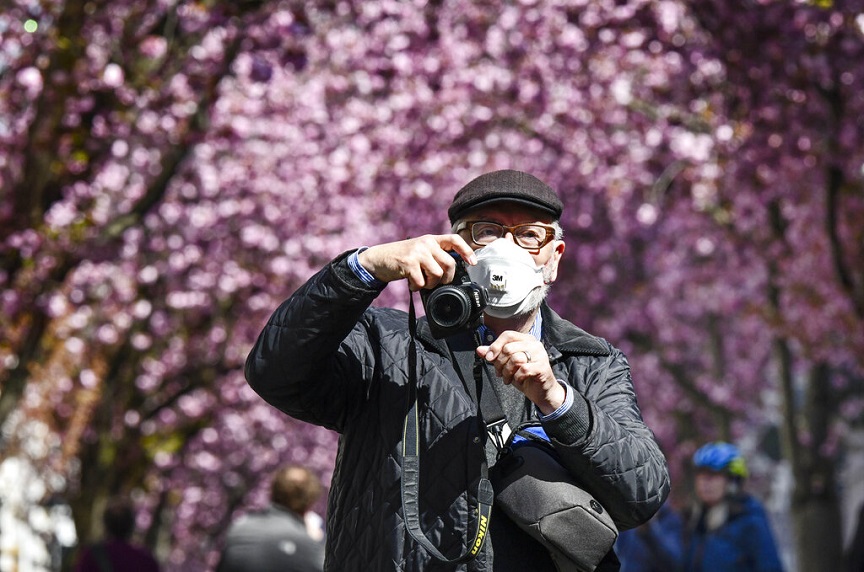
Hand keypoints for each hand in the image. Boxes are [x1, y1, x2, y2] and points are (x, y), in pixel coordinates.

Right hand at [357, 234, 476, 289]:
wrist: (379, 259)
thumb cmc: (402, 258)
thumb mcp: (420, 251)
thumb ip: (434, 256)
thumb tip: (451, 273)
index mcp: (431, 239)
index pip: (454, 240)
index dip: (466, 251)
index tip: (473, 263)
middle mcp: (426, 243)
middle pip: (450, 263)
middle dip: (446, 278)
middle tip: (436, 283)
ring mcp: (418, 252)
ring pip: (437, 274)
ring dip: (430, 284)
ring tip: (421, 282)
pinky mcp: (409, 262)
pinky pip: (422, 281)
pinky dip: (417, 287)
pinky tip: (411, 283)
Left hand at [476, 331, 564, 415]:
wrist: (542, 391)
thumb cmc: (525, 375)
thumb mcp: (507, 364)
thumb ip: (495, 355)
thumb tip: (479, 350)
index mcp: (526, 339)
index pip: (507, 335)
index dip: (495, 346)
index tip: (488, 358)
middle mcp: (534, 344)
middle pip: (509, 348)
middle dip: (499, 363)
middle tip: (499, 372)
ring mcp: (540, 355)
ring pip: (515, 359)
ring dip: (507, 371)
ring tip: (507, 378)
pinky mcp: (543, 367)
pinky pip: (524, 370)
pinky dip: (517, 377)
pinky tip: (518, 380)